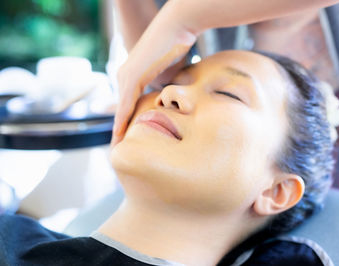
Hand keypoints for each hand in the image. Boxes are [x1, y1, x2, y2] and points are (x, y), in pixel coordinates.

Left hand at [111, 3, 196, 146]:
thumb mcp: (169, 75)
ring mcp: (126, 76)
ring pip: (120, 110)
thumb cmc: (176, 49)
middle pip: (120, 110)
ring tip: (118, 147)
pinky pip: (126, 104)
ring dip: (118, 129)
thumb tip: (170, 102)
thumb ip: (165, 90)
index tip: (127, 140)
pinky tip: (120, 133)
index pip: (127, 106)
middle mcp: (125, 76)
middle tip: (119, 149)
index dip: (127, 123)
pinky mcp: (133, 76)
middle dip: (119, 130)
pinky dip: (122, 120)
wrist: (176, 29)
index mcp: (132, 77)